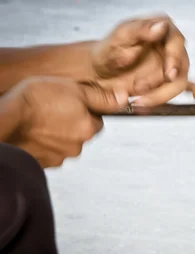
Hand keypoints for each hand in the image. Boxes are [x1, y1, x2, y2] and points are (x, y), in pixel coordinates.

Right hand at [0, 77, 128, 167]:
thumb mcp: (73, 89)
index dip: (85, 110)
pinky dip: (42, 144)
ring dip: (56, 135)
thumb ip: (101, 97)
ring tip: (39, 122)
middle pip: (81, 133)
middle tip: (53, 110)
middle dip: (71, 124)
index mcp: (88, 128)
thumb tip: (124, 98)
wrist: (3, 120)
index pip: (97, 121)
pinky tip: (32, 133)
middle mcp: (77, 147)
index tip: (71, 104)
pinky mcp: (41, 163)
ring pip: (63, 144)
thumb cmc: (34, 102)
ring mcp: (58, 157)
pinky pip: (47, 153)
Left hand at [90, 14, 194, 109]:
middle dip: (163, 82)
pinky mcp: (171, 80)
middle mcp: (171, 45)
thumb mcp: (119, 37)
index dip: (174, 57)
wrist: (98, 74)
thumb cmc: (107, 51)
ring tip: (138, 101)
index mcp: (160, 28)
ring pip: (179, 82)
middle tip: (141, 89)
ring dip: (161, 94)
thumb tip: (160, 26)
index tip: (168, 73)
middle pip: (180, 65)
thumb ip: (139, 29)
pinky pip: (190, 87)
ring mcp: (173, 64)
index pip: (176, 40)